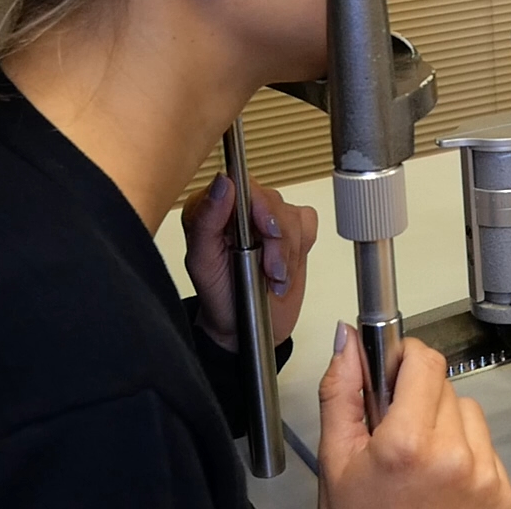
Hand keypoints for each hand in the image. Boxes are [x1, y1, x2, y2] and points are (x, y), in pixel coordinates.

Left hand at [181, 174, 318, 349]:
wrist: (244, 326)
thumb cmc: (219, 296)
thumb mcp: (203, 263)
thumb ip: (207, 221)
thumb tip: (223, 183)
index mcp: (210, 208)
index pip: (240, 184)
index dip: (258, 205)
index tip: (266, 230)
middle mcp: (239, 209)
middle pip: (271, 201)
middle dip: (276, 241)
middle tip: (270, 270)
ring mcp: (266, 218)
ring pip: (292, 217)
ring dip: (287, 254)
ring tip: (274, 278)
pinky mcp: (291, 229)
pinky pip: (307, 224)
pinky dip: (301, 250)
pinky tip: (285, 269)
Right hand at [318, 327, 510, 508]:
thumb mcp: (336, 462)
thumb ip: (341, 395)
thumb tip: (349, 344)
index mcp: (408, 444)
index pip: (423, 360)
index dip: (402, 360)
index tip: (391, 373)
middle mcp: (454, 456)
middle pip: (443, 385)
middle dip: (417, 399)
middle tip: (394, 435)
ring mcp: (483, 475)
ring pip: (468, 412)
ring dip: (444, 425)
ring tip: (417, 463)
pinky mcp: (501, 491)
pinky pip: (485, 446)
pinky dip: (464, 454)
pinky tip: (438, 481)